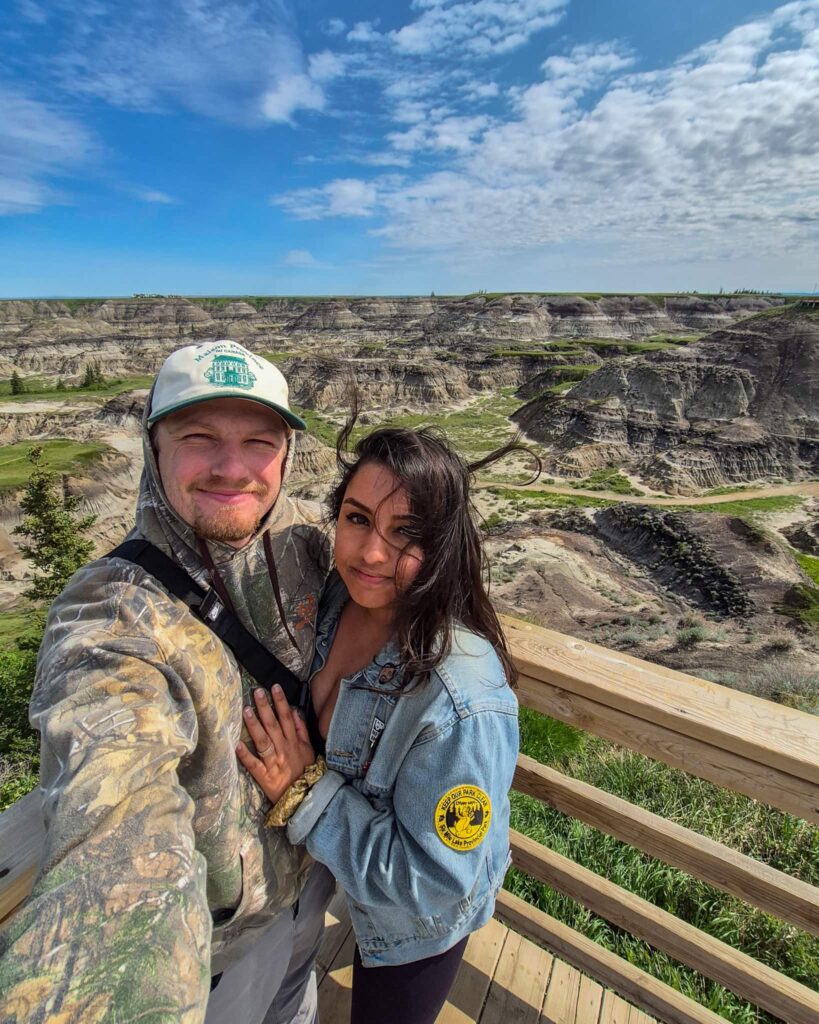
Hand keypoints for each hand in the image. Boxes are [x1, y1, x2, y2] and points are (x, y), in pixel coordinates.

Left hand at [236, 684, 314, 803]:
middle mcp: (283, 750)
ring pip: (263, 741)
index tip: (274, 687)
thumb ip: (302, 730)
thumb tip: (295, 711)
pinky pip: (254, 765)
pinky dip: (246, 755)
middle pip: (273, 725)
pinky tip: (237, 745)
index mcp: (293, 742)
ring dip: (254, 726)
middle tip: (257, 692)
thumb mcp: (309, 750)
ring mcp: (273, 763)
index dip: (281, 702)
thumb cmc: (305, 772)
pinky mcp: (265, 777)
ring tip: (246, 711)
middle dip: (265, 708)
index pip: (287, 718)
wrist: (305, 798)